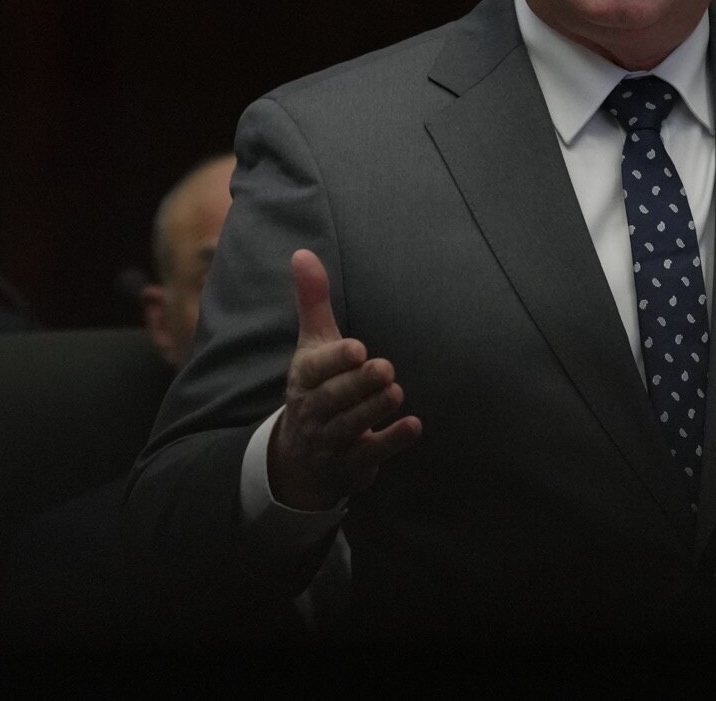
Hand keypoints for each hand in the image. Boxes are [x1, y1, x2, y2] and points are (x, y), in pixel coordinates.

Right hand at [266, 249, 422, 510]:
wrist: (301, 458)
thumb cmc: (315, 386)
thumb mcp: (311, 345)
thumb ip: (313, 301)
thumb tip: (302, 252)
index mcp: (303, 378)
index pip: (314, 370)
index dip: (335, 360)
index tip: (358, 349)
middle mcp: (314, 410)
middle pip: (334, 399)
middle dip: (359, 385)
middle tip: (385, 368)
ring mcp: (332, 440)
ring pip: (351, 426)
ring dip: (375, 409)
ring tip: (396, 391)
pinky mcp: (353, 462)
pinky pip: (372, 453)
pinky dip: (393, 441)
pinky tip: (414, 426)